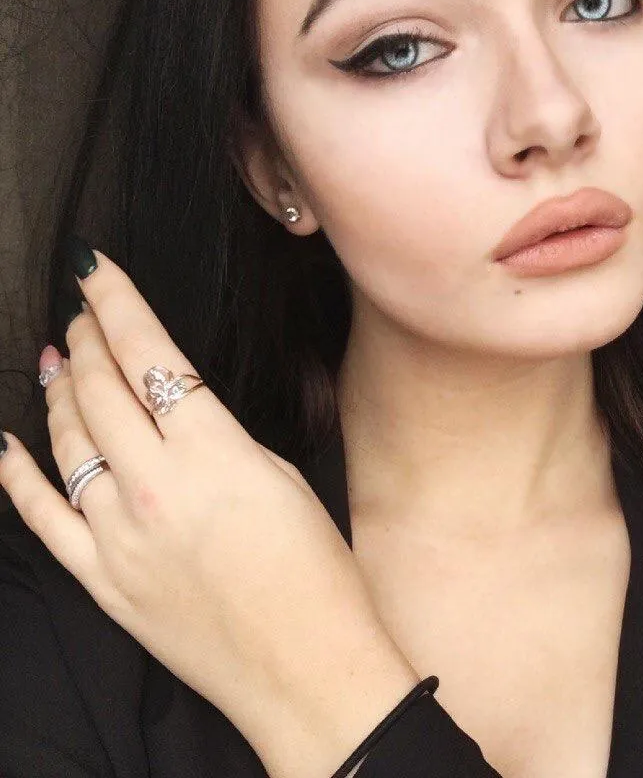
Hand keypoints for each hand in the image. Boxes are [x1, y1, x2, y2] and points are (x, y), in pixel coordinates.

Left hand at [0, 242, 415, 773]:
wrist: (305, 668)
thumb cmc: (316, 575)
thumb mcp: (283, 479)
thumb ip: (220, 439)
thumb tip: (179, 410)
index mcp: (213, 454)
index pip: (150, 356)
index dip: (117, 304)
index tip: (95, 270)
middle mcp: (153, 487)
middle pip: (102, 389)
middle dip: (87, 338)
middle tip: (80, 312)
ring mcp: (118, 536)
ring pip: (67, 441)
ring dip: (61, 391)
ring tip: (59, 358)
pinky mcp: (101, 580)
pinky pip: (41, 518)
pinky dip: (18, 476)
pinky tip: (7, 444)